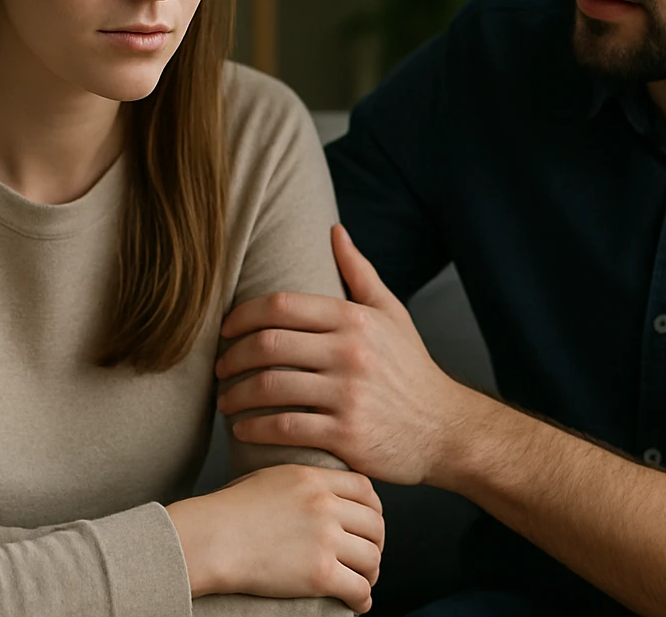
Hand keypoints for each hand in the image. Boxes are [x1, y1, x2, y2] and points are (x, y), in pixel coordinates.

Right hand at [166, 464, 383, 611]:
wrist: (210, 539)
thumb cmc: (227, 512)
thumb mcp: (270, 478)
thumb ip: (299, 482)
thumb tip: (308, 493)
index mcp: (314, 479)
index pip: (365, 489)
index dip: (373, 509)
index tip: (369, 524)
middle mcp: (326, 506)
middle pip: (375, 524)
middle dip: (376, 543)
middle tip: (368, 557)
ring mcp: (325, 539)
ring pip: (371, 558)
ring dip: (371, 573)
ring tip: (363, 582)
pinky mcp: (320, 573)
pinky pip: (358, 588)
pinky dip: (362, 599)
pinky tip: (357, 603)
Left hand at [216, 224, 481, 484]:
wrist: (445, 429)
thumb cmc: (411, 369)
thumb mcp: (392, 313)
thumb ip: (359, 272)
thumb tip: (334, 230)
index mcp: (355, 318)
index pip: (280, 305)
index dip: (241, 316)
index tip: (226, 329)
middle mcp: (350, 352)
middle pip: (267, 345)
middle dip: (231, 357)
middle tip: (219, 367)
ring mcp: (348, 394)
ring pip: (269, 387)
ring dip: (236, 395)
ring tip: (226, 400)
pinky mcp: (346, 434)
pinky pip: (284, 428)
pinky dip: (254, 429)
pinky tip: (243, 429)